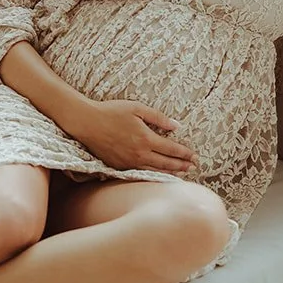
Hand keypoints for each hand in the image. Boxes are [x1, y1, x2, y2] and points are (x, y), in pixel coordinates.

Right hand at [67, 100, 197, 174]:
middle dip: (182, 165)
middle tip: (194, 167)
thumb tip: (176, 126)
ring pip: (154, 171)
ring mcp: (128, 162)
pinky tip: (158, 174)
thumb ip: (159, 117)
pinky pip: (140, 173)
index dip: (185, 154)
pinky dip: (153, 174)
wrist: (86, 122)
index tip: (195, 156)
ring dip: (170, 173)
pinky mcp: (119, 166)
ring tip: (181, 173)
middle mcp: (139, 154)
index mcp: (145, 138)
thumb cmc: (111, 111)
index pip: (172, 149)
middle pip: (166, 163)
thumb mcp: (137, 108)